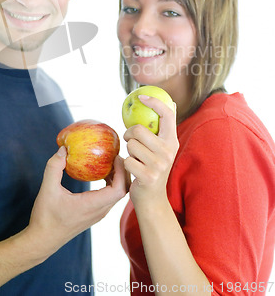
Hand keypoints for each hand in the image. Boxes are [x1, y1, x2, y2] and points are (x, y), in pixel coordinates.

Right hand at [25, 147, 126, 262]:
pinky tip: (100, 173)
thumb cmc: (45, 217)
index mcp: (92, 206)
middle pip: (123, 191)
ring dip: (118, 178)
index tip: (116, 157)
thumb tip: (63, 149)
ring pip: (117, 195)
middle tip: (115, 155)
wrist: (42, 240)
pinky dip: (111, 184)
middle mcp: (99, 211)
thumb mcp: (47, 190)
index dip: (122, 172)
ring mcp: (98, 214)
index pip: (119, 190)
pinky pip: (109, 197)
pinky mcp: (94, 214)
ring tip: (109, 161)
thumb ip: (54, 168)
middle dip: (123, 172)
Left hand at [123, 95, 177, 209]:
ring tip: (135, 159)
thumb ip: (164, 129)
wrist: (152, 200)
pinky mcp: (148, 176)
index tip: (141, 97)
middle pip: (139, 130)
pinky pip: (126, 160)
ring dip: (128, 151)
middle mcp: (168, 152)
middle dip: (129, 134)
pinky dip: (124, 165)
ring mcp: (159, 165)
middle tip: (129, 140)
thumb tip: (172, 102)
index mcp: (172, 142)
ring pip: (131, 145)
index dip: (155, 102)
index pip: (167, 114)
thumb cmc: (152, 169)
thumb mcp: (161, 149)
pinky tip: (132, 171)